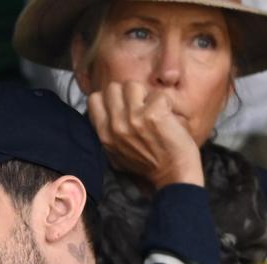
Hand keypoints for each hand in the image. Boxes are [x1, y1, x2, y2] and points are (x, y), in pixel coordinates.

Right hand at [87, 81, 203, 188]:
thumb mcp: (116, 154)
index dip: (110, 98)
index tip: (122, 106)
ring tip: (153, 111)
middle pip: (114, 88)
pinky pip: (157, 94)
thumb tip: (101, 113)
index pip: (94, 99)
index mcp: (104, 134)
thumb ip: (108, 133)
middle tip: (140, 108)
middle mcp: (115, 125)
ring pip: (133, 85)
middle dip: (128, 94)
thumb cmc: (148, 166)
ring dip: (146, 95)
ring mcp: (133, 118)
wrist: (172, 175)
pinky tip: (167, 117)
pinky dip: (165, 103)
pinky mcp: (153, 114)